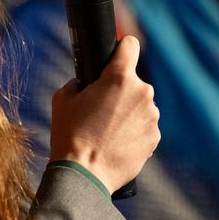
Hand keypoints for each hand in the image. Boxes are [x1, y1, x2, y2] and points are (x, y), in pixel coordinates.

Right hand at [49, 36, 159, 191]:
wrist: (84, 174)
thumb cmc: (70, 135)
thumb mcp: (63, 99)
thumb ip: (79, 82)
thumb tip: (87, 83)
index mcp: (119, 77)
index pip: (130, 45)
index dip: (122, 49)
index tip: (118, 56)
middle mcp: (142, 92)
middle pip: (134, 81)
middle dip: (121, 91)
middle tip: (101, 109)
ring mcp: (151, 116)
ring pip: (141, 105)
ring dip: (129, 112)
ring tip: (108, 131)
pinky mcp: (155, 137)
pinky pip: (145, 126)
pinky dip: (135, 131)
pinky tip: (117, 143)